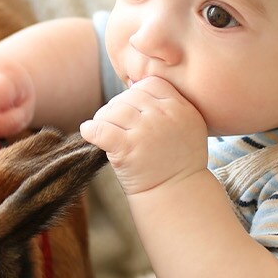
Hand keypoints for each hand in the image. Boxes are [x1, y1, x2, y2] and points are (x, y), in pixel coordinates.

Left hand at [78, 76, 208, 193]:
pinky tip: (90, 133)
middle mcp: (164, 116)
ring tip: (105, 131)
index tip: (132, 111)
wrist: (176, 193)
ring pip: (112, 110)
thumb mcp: (188, 126)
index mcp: (181, 108)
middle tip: (114, 124)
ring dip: (103, 119)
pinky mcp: (127, 148)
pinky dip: (90, 130)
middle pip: (128, 97)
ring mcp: (145, 131)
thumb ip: (168, 104)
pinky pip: (99, 129)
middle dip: (117, 108)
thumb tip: (132, 84)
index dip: (136, 94)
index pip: (150, 84)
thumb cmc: (178, 161)